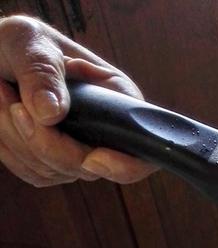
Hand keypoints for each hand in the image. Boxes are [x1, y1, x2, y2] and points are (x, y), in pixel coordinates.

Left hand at [0, 14, 154, 186]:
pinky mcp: (54, 166)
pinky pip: (33, 173)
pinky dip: (11, 149)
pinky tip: (5, 116)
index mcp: (117, 98)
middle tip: (13, 102)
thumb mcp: (31, 42)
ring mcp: (80, 153)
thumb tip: (52, 112)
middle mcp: (105, 132)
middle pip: (86, 166)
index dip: (126, 164)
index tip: (92, 159)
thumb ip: (43, 73)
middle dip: (43, 140)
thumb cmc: (22, 43)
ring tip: (3, 95)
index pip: (141, 145)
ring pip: (54, 171)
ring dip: (18, 137)